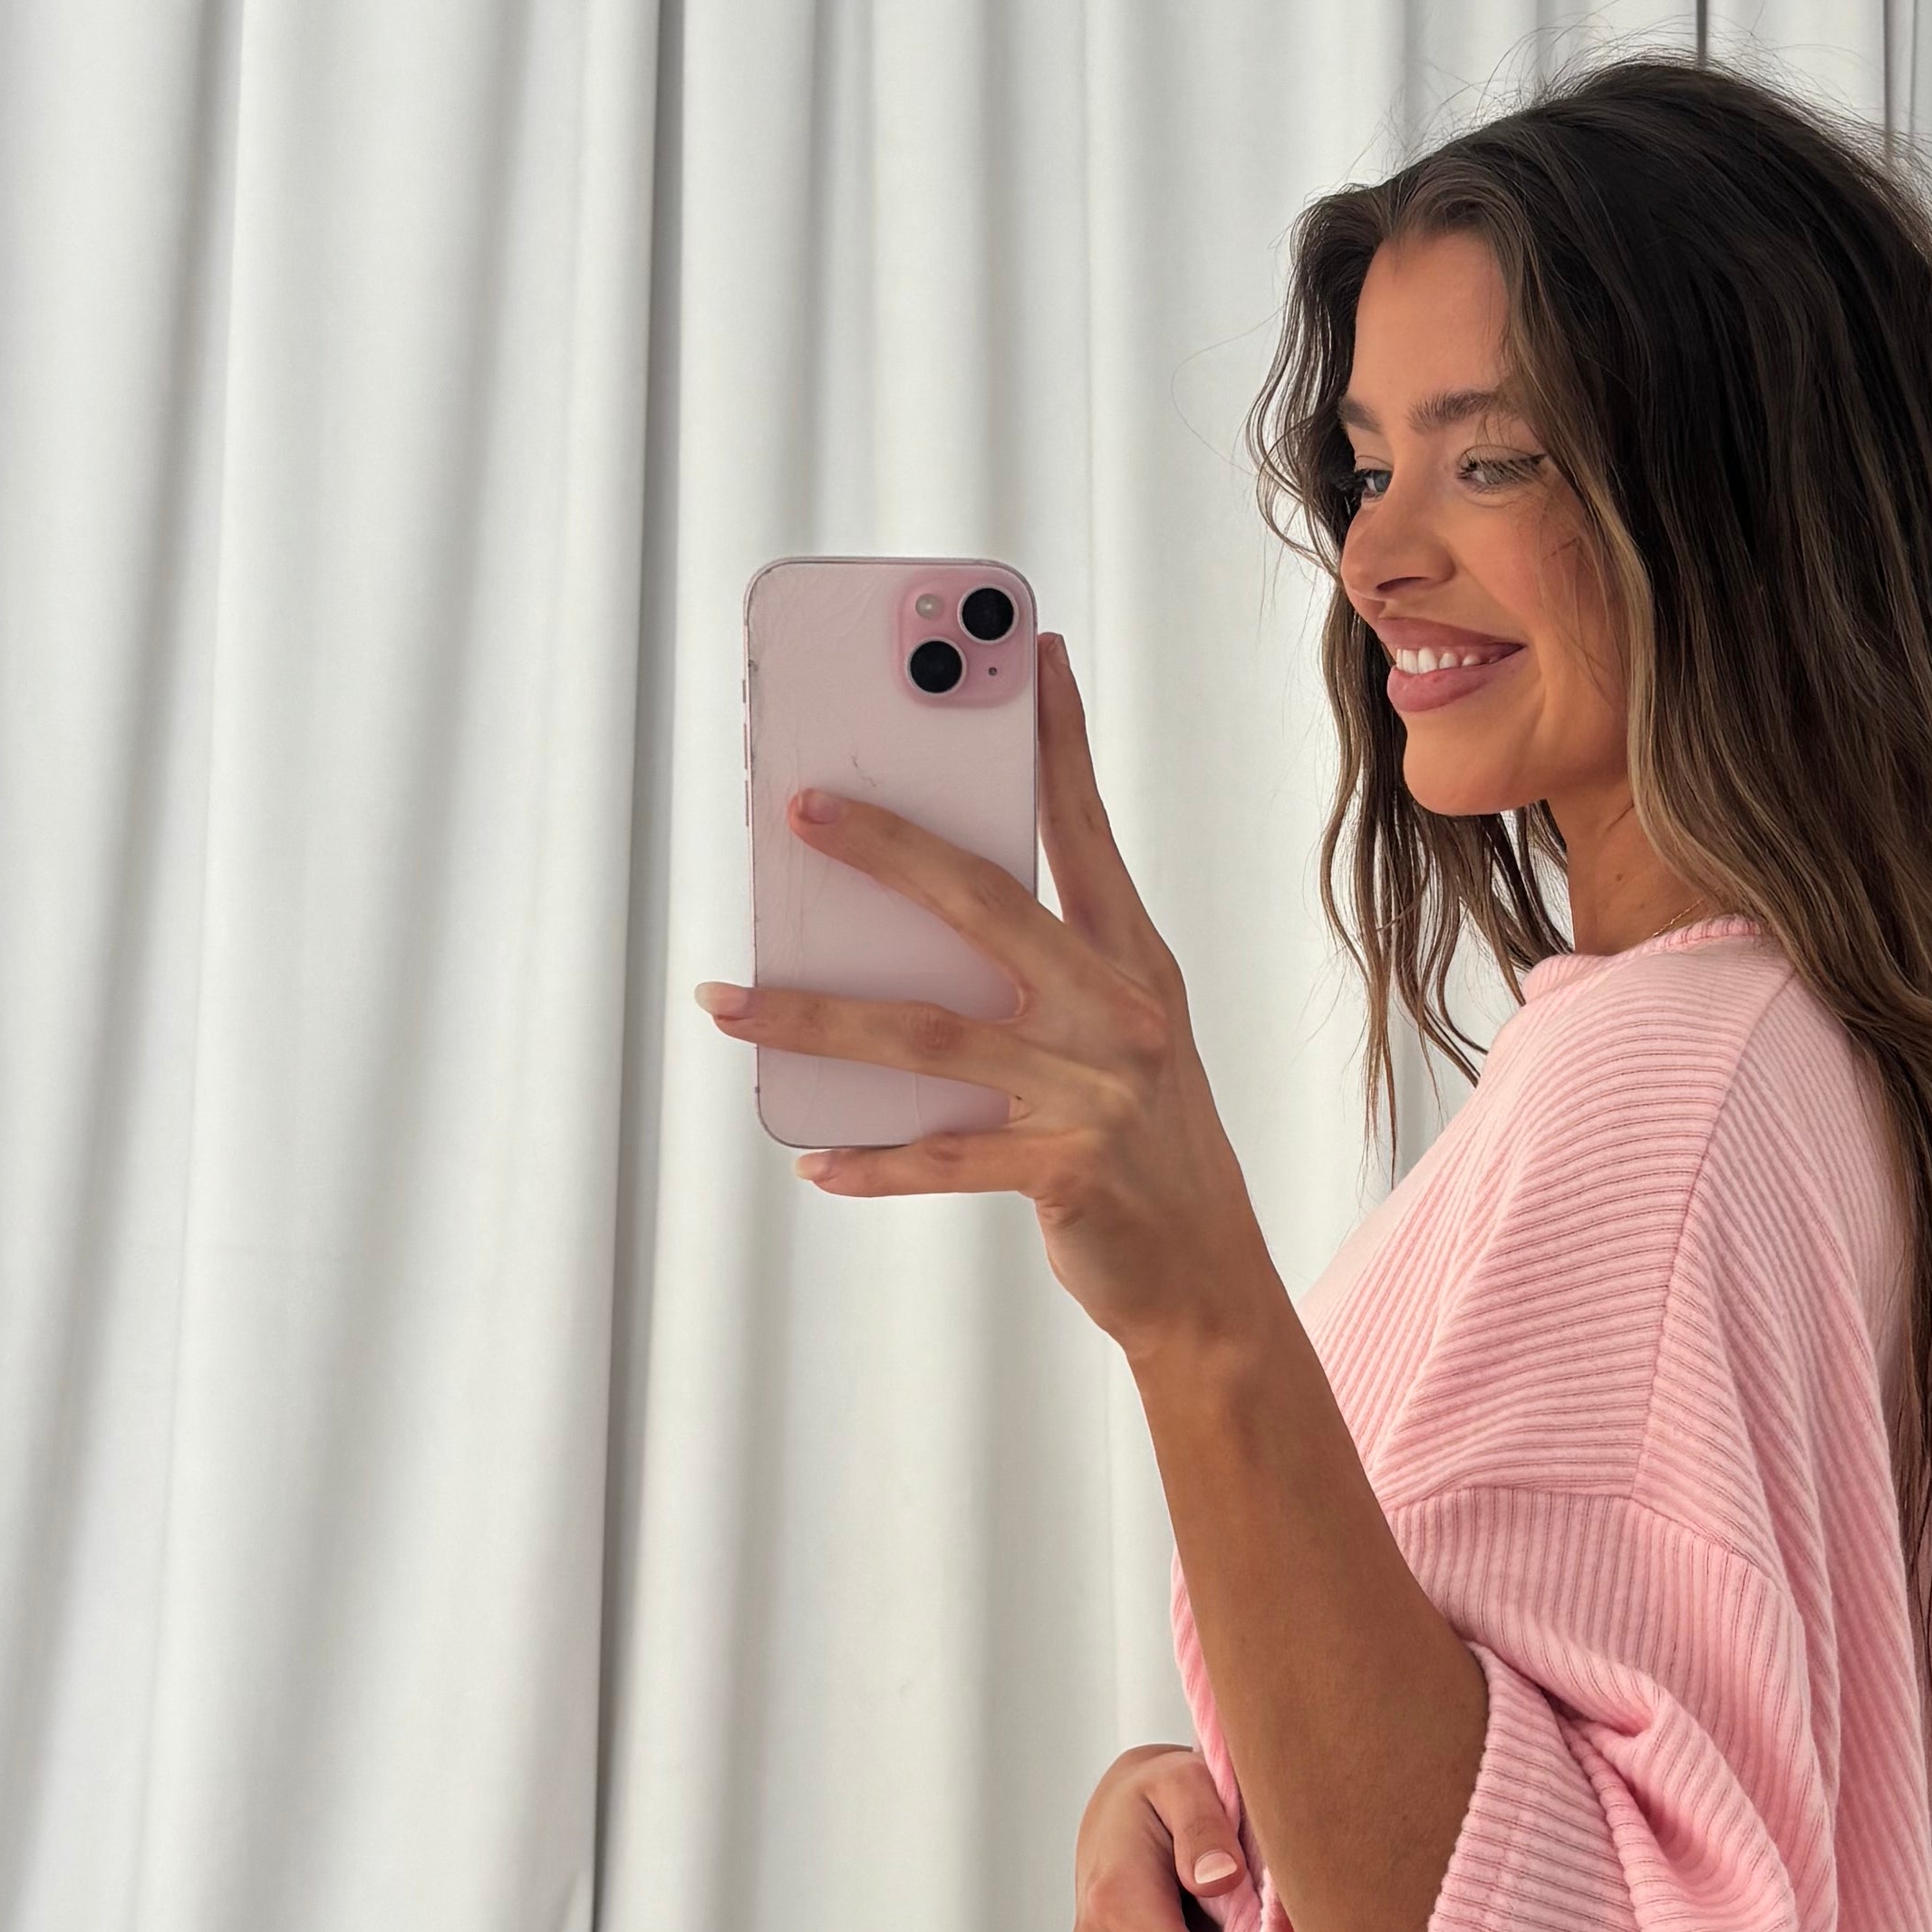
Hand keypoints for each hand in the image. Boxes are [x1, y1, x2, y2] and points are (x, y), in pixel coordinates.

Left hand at [690, 632, 1275, 1364]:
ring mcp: (1095, 1092)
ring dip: (813, 1015)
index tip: (1028, 654)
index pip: (1086, 830)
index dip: (1057, 740)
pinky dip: (872, 1162)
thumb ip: (1036, 975)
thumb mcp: (1115, 1038)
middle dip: (887, 847)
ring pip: (930, 1035)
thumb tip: (897, 922)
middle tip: (798, 805)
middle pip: (986, 905)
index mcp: (1134, 963)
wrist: (1206, 1277)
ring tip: (725, 1000)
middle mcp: (1119, 1012)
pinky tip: (811, 1160)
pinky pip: (944, 1158)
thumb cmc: (1140, 1142)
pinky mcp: (1068, 1173)